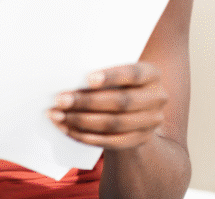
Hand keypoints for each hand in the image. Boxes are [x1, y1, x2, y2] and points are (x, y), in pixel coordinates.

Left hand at [48, 62, 167, 149]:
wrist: (133, 110)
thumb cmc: (116, 82)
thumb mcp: (115, 73)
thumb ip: (100, 72)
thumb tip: (67, 75)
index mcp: (152, 74)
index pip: (133, 74)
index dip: (111, 76)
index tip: (87, 78)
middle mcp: (157, 98)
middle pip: (121, 102)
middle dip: (87, 101)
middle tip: (60, 99)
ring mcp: (151, 122)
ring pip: (114, 124)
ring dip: (81, 120)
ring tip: (57, 114)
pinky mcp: (139, 140)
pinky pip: (110, 141)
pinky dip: (85, 135)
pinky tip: (66, 128)